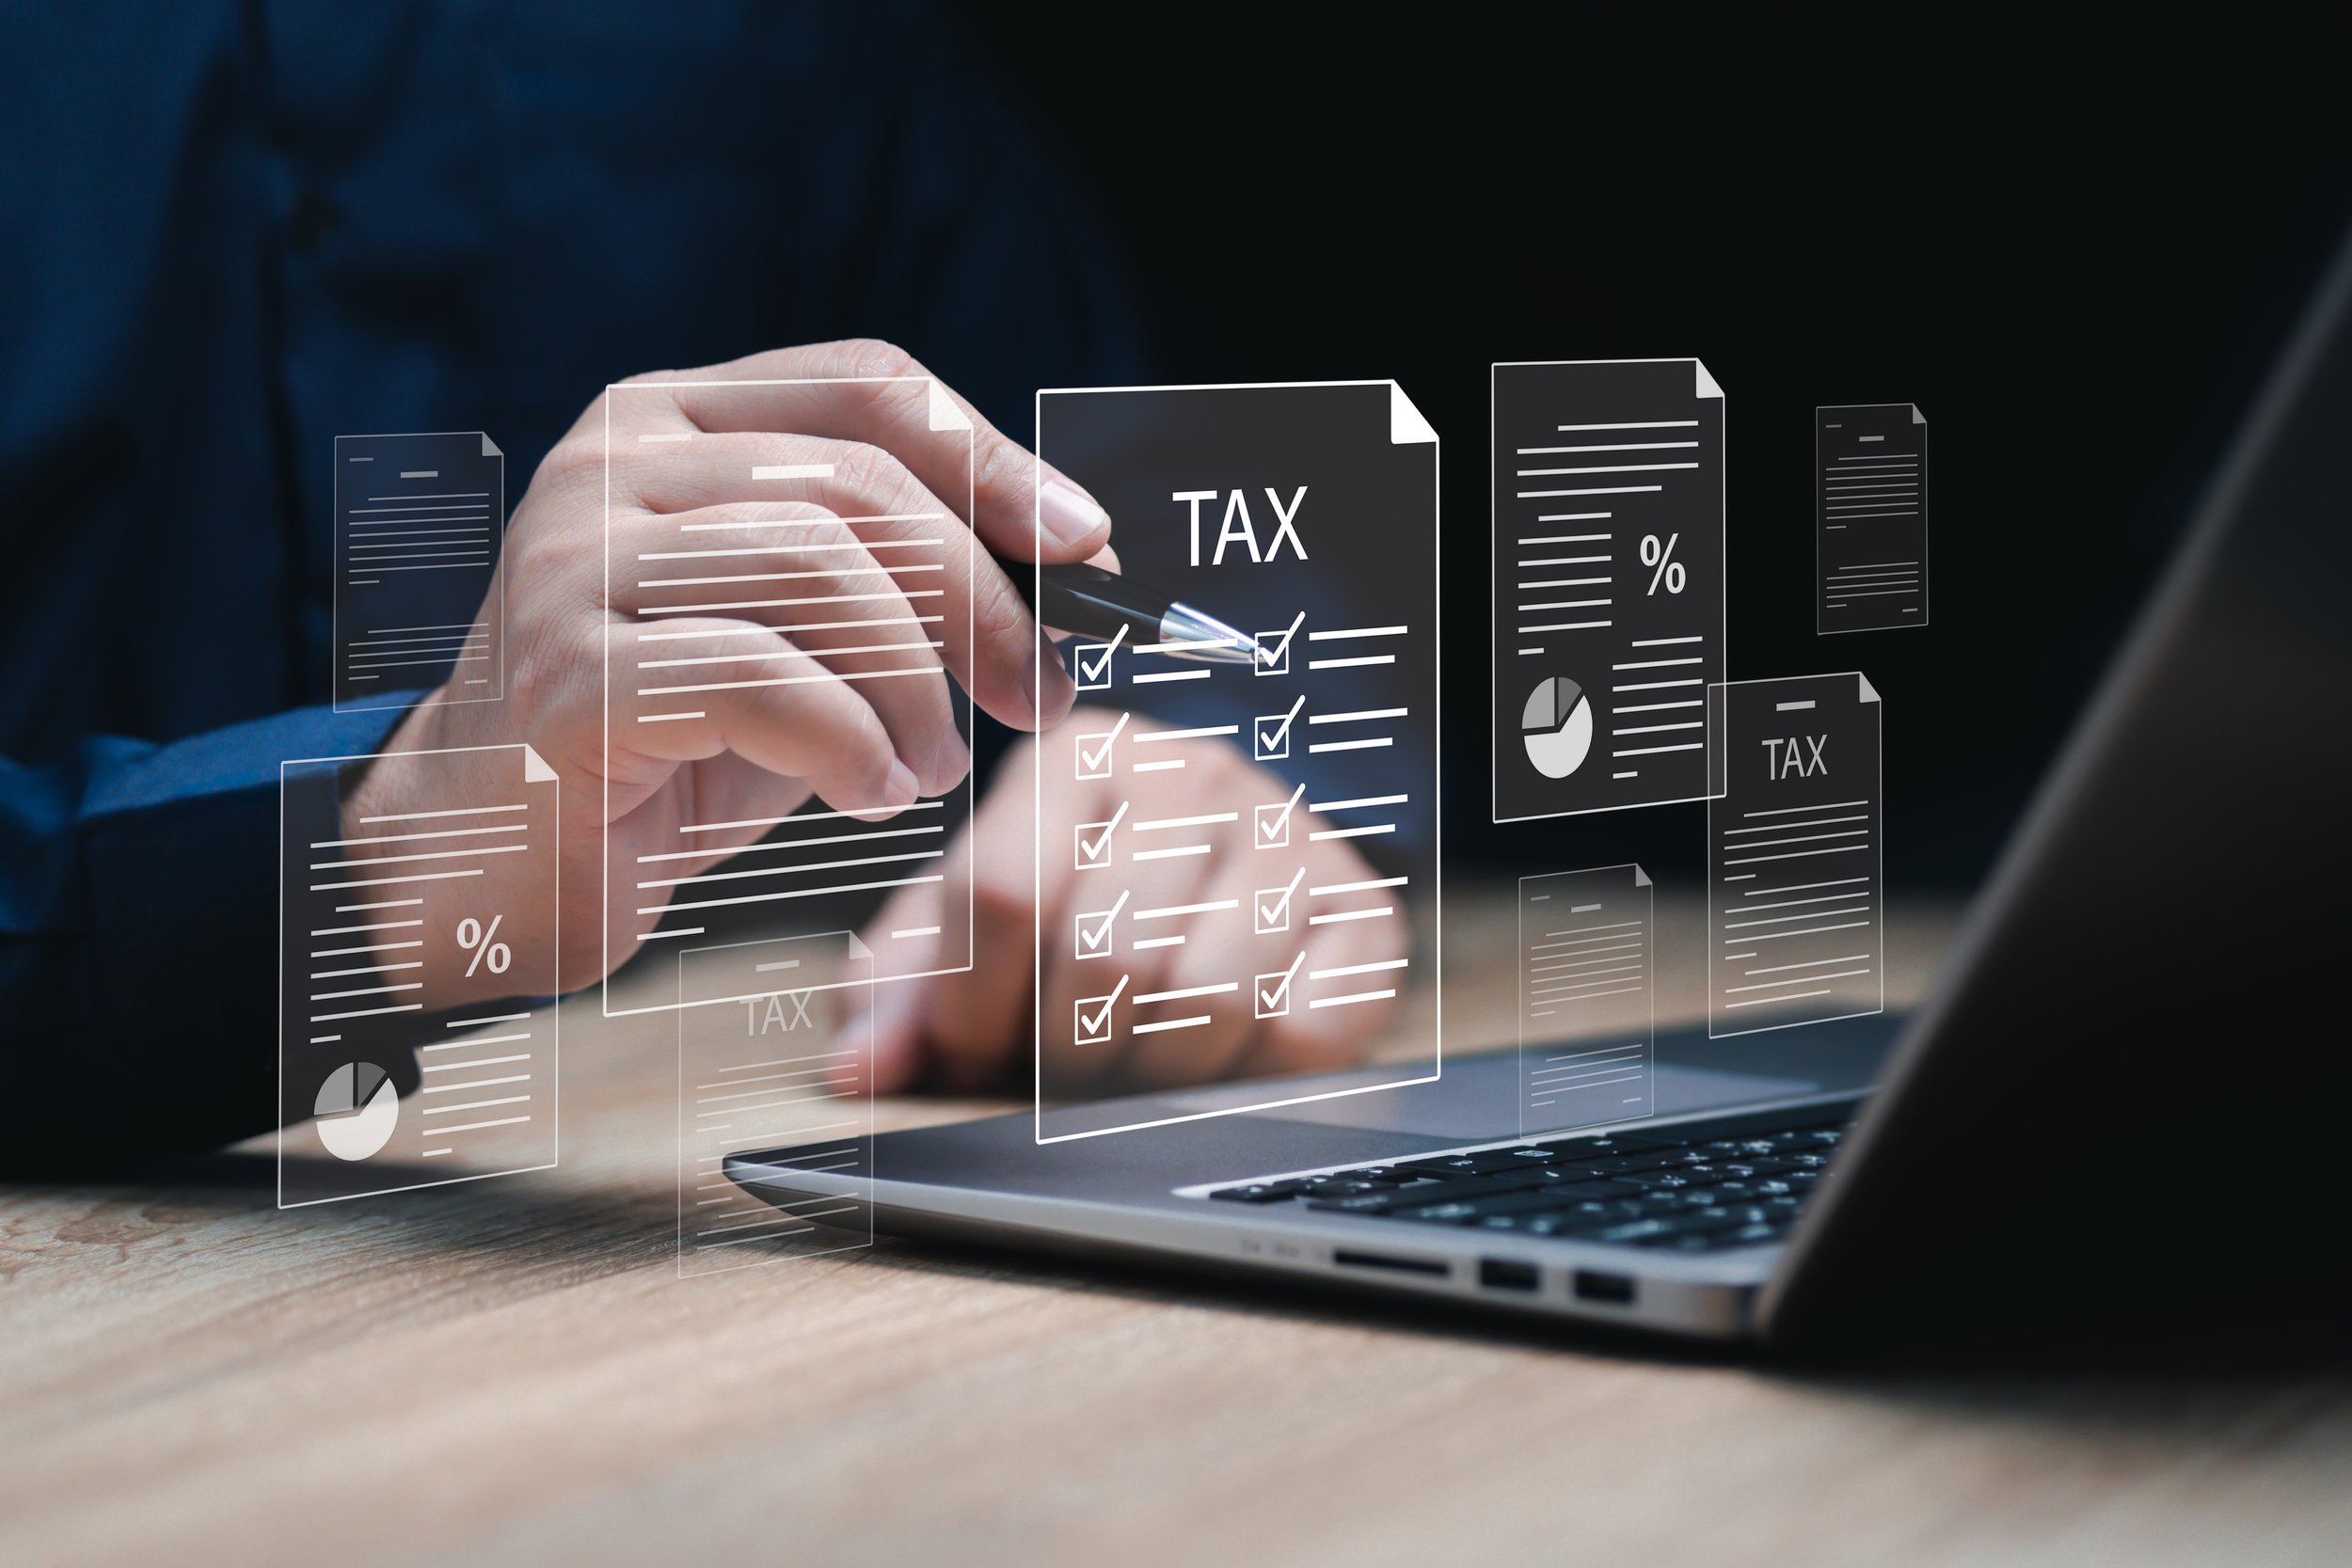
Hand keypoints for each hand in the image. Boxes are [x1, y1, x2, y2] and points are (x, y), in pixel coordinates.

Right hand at [345, 340, 1112, 1002]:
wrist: (491, 856)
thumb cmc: (664, 739)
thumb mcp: (792, 629)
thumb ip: (888, 573)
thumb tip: (1070, 555)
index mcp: (672, 418)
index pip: (866, 386)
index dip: (993, 460)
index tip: (1086, 546)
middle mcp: (612, 461)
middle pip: (859, 487)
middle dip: (982, 601)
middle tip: (1038, 696)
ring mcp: (574, 559)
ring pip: (817, 572)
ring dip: (914, 687)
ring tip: (928, 766)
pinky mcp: (564, 671)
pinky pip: (759, 678)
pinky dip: (850, 743)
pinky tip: (868, 792)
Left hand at [843, 712, 1408, 1093]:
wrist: (1229, 874)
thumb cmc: (1075, 905)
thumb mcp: (969, 927)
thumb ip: (899, 991)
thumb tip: (859, 1071)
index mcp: (1075, 758)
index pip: (1004, 892)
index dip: (971, 1008)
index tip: (968, 1055)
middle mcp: (1190, 775)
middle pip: (1105, 958)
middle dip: (1061, 1056)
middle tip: (1053, 1076)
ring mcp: (1289, 836)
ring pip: (1206, 1001)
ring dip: (1149, 1075)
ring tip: (1126, 1070)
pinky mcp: (1362, 912)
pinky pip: (1299, 1033)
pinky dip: (1243, 1080)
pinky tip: (1212, 1062)